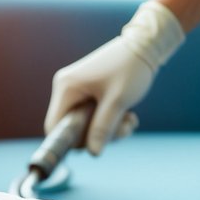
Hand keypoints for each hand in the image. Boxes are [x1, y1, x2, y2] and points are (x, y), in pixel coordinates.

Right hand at [45, 1, 184, 154]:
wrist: (145, 46)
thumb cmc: (131, 69)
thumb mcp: (118, 101)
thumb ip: (103, 128)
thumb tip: (93, 153)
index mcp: (66, 87)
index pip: (54, 126)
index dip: (72, 141)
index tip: (96, 143)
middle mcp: (66, 88)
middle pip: (72, 128)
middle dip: (99, 134)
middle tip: (123, 128)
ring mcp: (77, 90)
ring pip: (86, 125)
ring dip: (110, 129)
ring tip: (130, 120)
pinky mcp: (88, 92)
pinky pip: (94, 116)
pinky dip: (111, 120)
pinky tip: (129, 115)